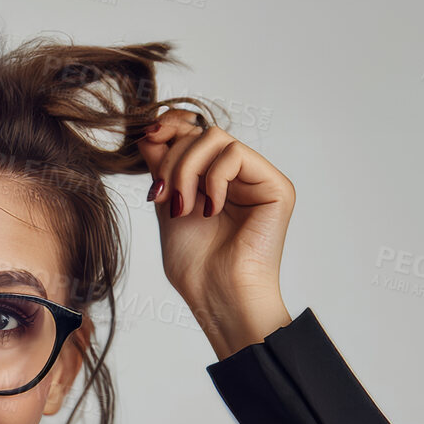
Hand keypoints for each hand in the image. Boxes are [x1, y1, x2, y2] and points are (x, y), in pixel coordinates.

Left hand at [135, 109, 295, 355]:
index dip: (169, 127)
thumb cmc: (195, 265)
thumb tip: (151, 129)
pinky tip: (211, 210)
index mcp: (215, 178)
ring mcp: (258, 179)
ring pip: (215, 138)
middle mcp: (239, 175)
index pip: (194, 132)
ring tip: (182, 207)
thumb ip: (163, 167)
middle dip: (171, 160)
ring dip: (186, 170)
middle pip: (199, 133)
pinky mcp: (276, 186)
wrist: (217, 296)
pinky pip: (235, 155)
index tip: (147, 138)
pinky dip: (213, 179)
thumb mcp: (168, 204)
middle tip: (162, 196)